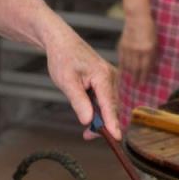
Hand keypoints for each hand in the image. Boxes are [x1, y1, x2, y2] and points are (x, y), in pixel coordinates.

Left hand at [43, 25, 119, 139]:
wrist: (62, 42)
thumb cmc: (63, 58)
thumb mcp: (67, 82)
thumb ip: (79, 102)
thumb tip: (88, 121)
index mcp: (103, 76)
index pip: (109, 105)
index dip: (113, 123)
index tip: (117, 138)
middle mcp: (111, 77)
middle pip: (112, 107)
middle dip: (103, 124)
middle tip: (87, 135)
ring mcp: (110, 78)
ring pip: (109, 105)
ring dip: (100, 118)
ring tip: (86, 130)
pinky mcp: (106, 80)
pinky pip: (106, 99)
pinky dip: (98, 110)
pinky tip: (88, 113)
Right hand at [118, 12, 156, 83]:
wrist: (137, 18)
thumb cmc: (150, 29)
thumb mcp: (155, 42)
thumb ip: (152, 55)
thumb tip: (150, 67)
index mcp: (148, 50)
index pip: (145, 67)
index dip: (144, 76)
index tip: (143, 84)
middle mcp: (137, 50)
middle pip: (136, 68)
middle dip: (136, 78)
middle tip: (136, 86)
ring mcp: (128, 48)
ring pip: (128, 65)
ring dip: (129, 74)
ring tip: (130, 80)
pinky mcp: (122, 46)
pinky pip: (122, 59)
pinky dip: (123, 66)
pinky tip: (124, 70)